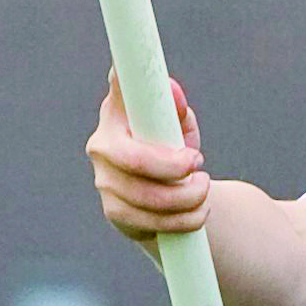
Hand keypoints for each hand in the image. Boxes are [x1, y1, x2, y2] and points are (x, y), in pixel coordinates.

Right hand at [89, 76, 208, 239]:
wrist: (166, 194)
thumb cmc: (170, 147)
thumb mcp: (178, 125)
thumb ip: (177, 109)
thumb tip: (173, 93)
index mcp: (117, 112)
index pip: (118, 88)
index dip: (128, 83)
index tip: (156, 94)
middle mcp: (101, 144)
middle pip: (135, 160)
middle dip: (174, 168)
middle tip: (199, 164)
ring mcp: (104, 180)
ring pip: (147, 197)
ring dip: (187, 197)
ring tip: (203, 190)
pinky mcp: (114, 212)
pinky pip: (150, 222)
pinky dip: (182, 220)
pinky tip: (197, 212)